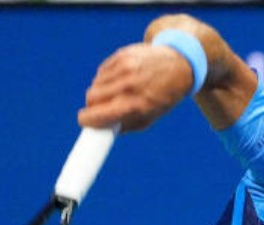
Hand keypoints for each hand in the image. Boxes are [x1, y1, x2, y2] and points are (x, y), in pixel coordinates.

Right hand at [77, 43, 193, 132]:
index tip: (84, 121)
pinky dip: (106, 78)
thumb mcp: (149, 117)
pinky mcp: (121, 55)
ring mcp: (124, 68)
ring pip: (95, 83)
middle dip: (92, 106)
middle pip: (91, 97)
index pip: (98, 114)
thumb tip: (102, 130)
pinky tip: (120, 79)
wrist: (179, 65)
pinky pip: (102, 71)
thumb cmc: (164, 96)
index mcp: (135, 105)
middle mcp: (128, 85)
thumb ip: (125, 125)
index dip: (86, 120)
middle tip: (100, 109)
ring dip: (100, 91)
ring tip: (116, 93)